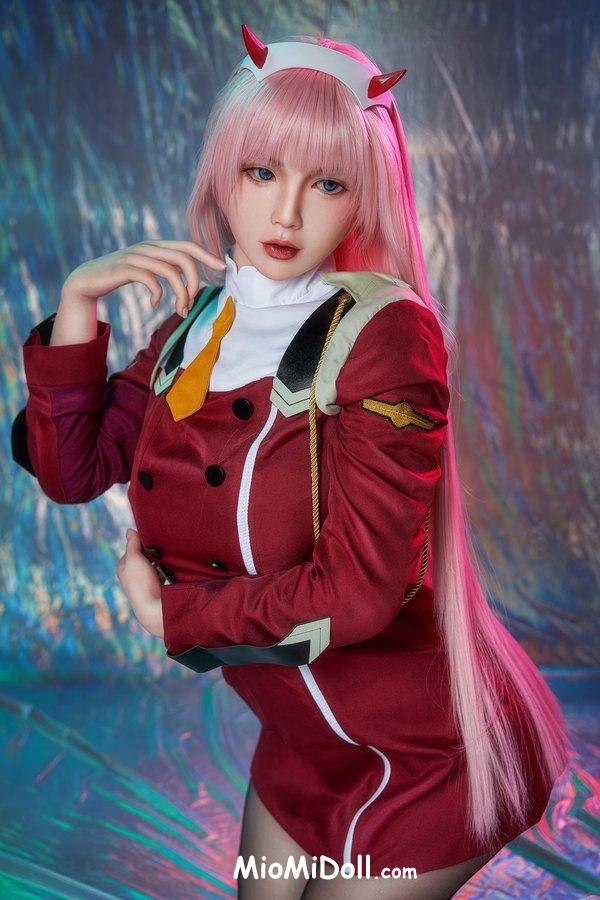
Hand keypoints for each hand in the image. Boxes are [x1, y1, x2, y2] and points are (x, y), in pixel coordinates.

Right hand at [62, 239, 227, 318]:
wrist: (86, 280)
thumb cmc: (120, 276)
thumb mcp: (146, 269)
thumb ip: (165, 268)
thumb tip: (188, 278)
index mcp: (156, 246)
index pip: (188, 245)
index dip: (207, 256)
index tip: (223, 269)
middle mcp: (148, 247)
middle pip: (184, 258)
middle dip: (194, 282)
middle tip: (192, 304)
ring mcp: (136, 256)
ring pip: (170, 271)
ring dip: (180, 294)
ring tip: (180, 311)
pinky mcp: (124, 269)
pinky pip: (150, 279)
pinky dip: (157, 294)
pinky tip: (154, 305)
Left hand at [117, 529, 164, 637]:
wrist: (153, 608)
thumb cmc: (140, 583)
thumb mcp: (134, 559)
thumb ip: (132, 544)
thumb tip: (130, 530)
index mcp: (123, 568)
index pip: (131, 549)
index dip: (141, 543)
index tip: (151, 538)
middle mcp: (131, 576)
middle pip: (142, 558)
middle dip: (151, 553)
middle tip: (161, 548)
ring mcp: (144, 584)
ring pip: (153, 567)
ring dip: (160, 563)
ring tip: (166, 559)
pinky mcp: (155, 590)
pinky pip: (162, 575)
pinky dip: (166, 572)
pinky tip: (170, 571)